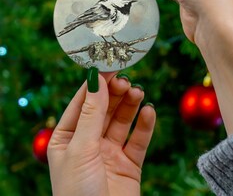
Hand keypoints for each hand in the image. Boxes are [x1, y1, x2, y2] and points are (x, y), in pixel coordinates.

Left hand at [48, 73, 155, 195]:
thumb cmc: (78, 193)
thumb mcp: (81, 148)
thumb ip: (91, 113)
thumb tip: (95, 79)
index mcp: (67, 138)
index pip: (82, 103)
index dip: (96, 85)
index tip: (110, 66)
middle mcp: (88, 143)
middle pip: (104, 110)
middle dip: (115, 94)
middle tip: (126, 80)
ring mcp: (109, 153)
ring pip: (122, 121)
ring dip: (131, 105)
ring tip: (138, 92)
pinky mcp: (129, 164)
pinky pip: (138, 140)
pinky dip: (145, 125)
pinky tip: (149, 111)